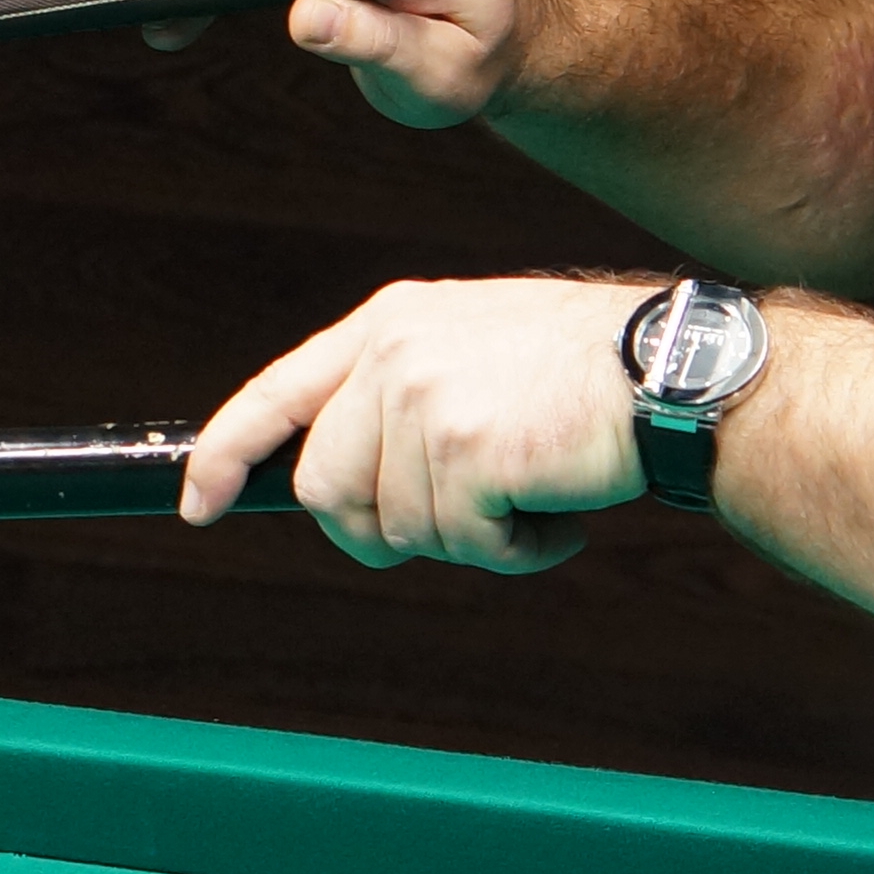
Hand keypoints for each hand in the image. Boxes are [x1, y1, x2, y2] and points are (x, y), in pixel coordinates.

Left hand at [178, 275, 654, 570]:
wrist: (673, 371)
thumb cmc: (587, 373)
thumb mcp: (473, 351)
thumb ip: (398, 397)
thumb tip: (345, 490)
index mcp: (387, 322)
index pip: (276, 393)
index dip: (227, 455)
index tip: (201, 504)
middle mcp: (391, 354)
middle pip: (326, 490)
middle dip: (383, 531)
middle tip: (465, 523)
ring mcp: (421, 399)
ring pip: (399, 529)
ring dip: (471, 537)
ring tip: (533, 490)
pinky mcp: (462, 450)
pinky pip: (461, 546)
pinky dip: (515, 551)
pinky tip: (557, 507)